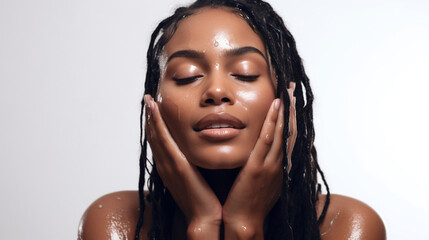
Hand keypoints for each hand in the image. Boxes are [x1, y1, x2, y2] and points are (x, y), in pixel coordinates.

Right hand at [144, 95, 221, 238]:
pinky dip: (158, 124)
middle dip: (150, 117)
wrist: (205, 218)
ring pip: (156, 135)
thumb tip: (202, 150)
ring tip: (149, 99)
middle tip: (147, 99)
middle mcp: (165, 165)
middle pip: (154, 136)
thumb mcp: (197, 177)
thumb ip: (195, 163)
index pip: (160, 142)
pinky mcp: (176, 165)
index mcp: (170, 168)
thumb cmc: (205, 200)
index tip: (155, 110)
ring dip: (152, 116)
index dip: (155, 125)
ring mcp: (168, 165)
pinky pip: (164, 140)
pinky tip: (156, 110)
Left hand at [223, 85, 296, 238]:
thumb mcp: (260, 182)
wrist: (244, 223)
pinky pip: (267, 140)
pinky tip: (276, 106)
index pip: (288, 138)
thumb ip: (261, 166)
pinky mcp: (258, 167)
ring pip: (282, 132)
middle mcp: (279, 164)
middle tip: (294, 90)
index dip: (292, 119)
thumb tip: (258, 154)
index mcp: (279, 167)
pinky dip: (273, 122)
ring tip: (288, 91)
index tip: (292, 102)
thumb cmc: (248, 204)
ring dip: (286, 110)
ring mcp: (271, 165)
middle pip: (289, 131)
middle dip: (293, 109)